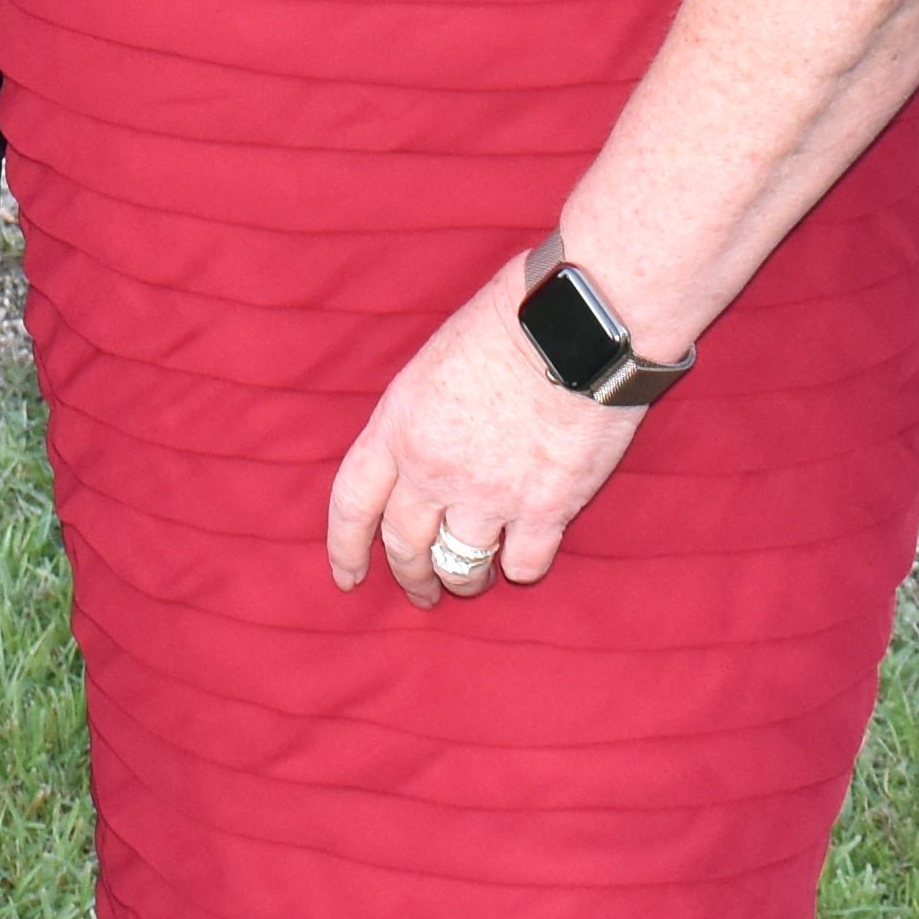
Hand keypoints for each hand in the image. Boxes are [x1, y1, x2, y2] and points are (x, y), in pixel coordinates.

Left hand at [326, 253, 647, 608]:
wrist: (573, 327)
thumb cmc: (505, 326)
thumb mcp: (431, 368)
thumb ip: (416, 424)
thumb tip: (417, 462)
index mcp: (398, 427)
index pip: (352, 504)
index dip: (344, 547)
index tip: (346, 576)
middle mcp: (434, 470)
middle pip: (405, 546)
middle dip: (410, 576)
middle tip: (420, 592)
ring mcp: (490, 495)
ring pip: (461, 567)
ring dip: (464, 579)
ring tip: (471, 579)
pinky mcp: (547, 509)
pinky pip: (524, 565)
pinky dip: (523, 565)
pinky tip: (525, 554)